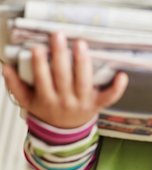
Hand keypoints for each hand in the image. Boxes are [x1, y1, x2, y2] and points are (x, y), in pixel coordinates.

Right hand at [2, 32, 128, 128]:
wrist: (64, 134)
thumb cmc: (46, 110)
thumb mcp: (28, 102)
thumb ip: (16, 85)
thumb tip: (5, 67)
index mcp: (47, 99)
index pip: (42, 80)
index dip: (39, 64)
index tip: (37, 48)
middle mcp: (65, 101)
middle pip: (63, 77)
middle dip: (60, 55)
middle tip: (58, 35)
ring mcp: (83, 102)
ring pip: (83, 81)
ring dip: (82, 62)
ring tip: (80, 44)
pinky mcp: (98, 104)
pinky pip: (109, 98)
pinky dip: (116, 88)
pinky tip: (122, 75)